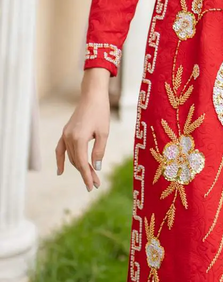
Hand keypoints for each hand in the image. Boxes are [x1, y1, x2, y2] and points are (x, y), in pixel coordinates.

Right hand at [55, 68, 110, 191]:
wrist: (93, 95)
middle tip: (96, 184)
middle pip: (76, 161)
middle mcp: (69, 138)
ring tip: (89, 177)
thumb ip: (99, 151)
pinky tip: (60, 171)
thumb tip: (96, 167)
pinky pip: (60, 149)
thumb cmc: (101, 112)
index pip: (82, 163)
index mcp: (78, 139)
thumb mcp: (104, 133)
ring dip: (79, 167)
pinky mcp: (66, 132)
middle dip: (86, 173)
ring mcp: (65, 134)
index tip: (92, 187)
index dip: (87, 176)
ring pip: (70, 157)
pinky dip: (60, 160)